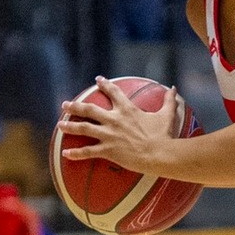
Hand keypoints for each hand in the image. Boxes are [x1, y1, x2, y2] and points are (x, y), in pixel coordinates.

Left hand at [56, 77, 188, 173]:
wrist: (160, 154)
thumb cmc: (164, 135)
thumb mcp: (167, 115)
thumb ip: (169, 101)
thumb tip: (174, 88)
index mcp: (127, 110)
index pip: (113, 92)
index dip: (104, 85)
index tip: (98, 80)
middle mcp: (114, 120)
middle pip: (89, 109)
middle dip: (75, 106)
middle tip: (65, 105)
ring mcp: (109, 135)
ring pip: (84, 129)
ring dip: (70, 126)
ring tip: (60, 125)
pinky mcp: (108, 150)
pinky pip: (88, 152)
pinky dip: (76, 153)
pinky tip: (64, 154)